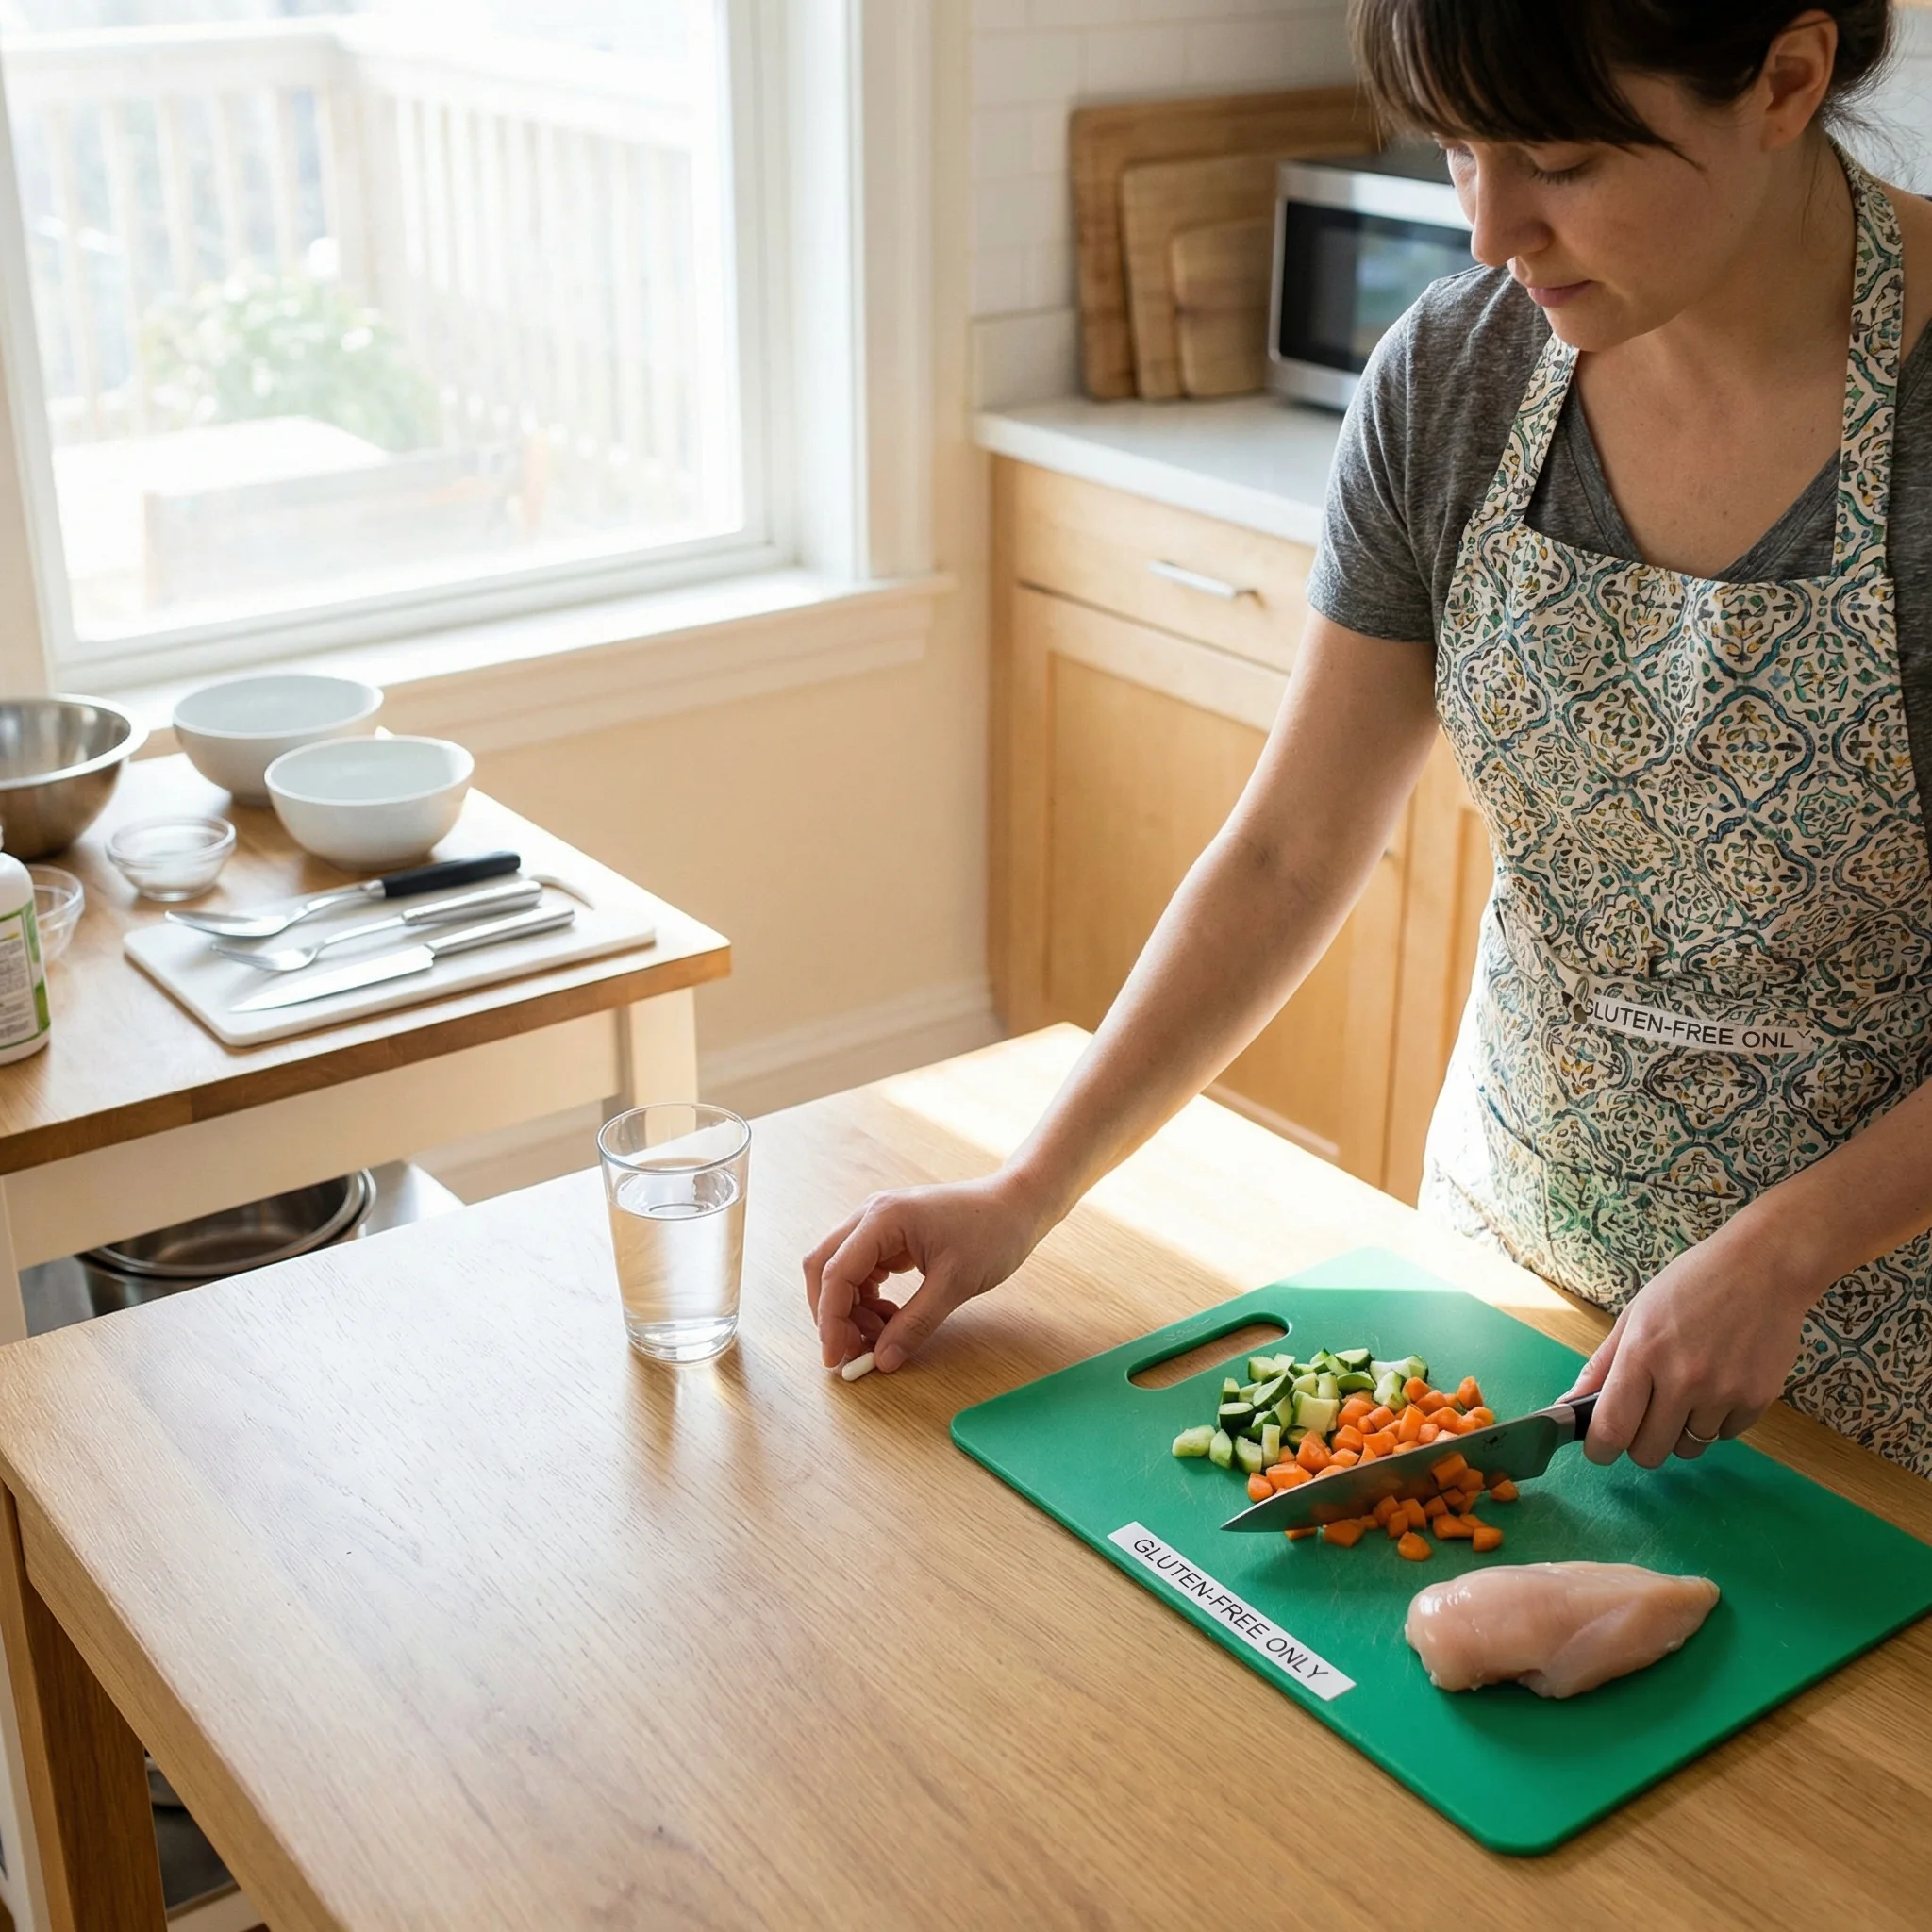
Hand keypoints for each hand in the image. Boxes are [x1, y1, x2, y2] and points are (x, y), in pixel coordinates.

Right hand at [804, 1171, 1049, 1372]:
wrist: (1018, 1205)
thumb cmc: (992, 1233)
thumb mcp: (955, 1284)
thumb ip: (915, 1324)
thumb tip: (882, 1361)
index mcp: (882, 1218)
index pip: (836, 1273)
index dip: (830, 1320)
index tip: (836, 1358)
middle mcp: (871, 1215)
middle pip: (825, 1267)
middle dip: (831, 1314)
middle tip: (851, 1351)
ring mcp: (879, 1224)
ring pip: (841, 1271)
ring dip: (851, 1309)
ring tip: (881, 1337)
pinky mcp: (890, 1236)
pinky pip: (862, 1270)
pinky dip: (867, 1299)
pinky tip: (890, 1318)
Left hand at [1562, 1210, 1820, 1468]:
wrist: (1763, 1269)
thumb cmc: (1691, 1284)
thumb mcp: (1636, 1314)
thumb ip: (1603, 1365)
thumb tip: (1570, 1404)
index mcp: (1642, 1354)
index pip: (1613, 1428)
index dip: (1600, 1449)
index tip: (1599, 1449)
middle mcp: (1682, 1380)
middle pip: (1649, 1452)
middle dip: (1639, 1445)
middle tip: (1643, 1421)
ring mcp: (1723, 1393)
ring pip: (1688, 1448)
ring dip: (1679, 1433)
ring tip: (1685, 1395)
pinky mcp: (1757, 1400)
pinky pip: (1725, 1435)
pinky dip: (1715, 1422)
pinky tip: (1718, 1387)